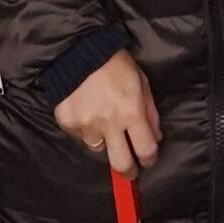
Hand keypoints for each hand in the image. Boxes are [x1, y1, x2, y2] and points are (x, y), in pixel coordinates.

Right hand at [56, 51, 162, 170]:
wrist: (78, 50)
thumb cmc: (116, 64)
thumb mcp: (142, 82)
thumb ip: (150, 112)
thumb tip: (155, 137)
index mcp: (131, 112)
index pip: (145, 150)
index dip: (149, 159)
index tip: (148, 159)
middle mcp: (109, 123)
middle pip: (121, 164)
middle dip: (128, 172)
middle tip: (129, 170)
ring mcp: (86, 125)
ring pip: (98, 148)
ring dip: (103, 140)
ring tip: (102, 122)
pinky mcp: (68, 122)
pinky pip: (79, 135)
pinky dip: (85, 128)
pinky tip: (86, 111)